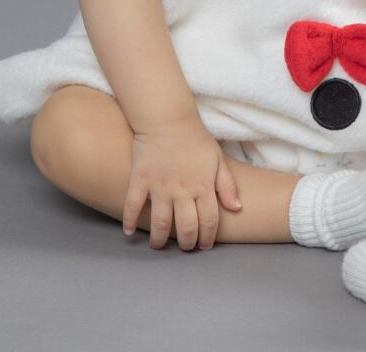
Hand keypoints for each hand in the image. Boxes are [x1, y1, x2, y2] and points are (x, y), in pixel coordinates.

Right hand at [123, 114, 241, 250]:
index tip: (204, 246)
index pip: (208, 221)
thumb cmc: (195, 139)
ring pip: (159, 223)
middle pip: (186, 227)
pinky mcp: (140, 179)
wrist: (168, 118)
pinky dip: (129, 221)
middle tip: (184, 248)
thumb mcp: (218, 159)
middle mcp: (182, 190)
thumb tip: (237, 208)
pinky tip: (129, 231)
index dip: (207, 238)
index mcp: (203, 186)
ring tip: (158, 245)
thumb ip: (227, 185)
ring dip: (159, 239)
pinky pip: (132, 205)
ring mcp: (160, 186)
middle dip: (186, 243)